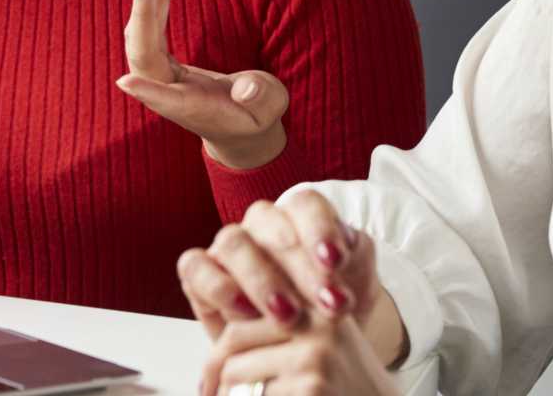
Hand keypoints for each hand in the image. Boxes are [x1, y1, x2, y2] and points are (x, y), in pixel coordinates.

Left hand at [115, 0, 290, 169]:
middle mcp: (167, 92)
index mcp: (192, 107)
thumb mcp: (269, 107)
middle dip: (143, 14)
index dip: (147, 91)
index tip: (124, 81)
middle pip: (144, 54)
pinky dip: (158, 0)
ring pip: (143, 36)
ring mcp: (160, 76)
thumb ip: (260, 97)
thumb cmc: (256, 115)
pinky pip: (152, 28)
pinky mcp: (161, 62)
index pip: (165, 98)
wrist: (238, 126)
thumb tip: (246, 88)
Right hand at [178, 193, 404, 388]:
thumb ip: (357, 259)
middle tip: (323, 303)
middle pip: (268, 222)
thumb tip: (348, 244)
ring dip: (261, 279)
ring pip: (232, 242)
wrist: (304, 349)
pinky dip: (218, 287)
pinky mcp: (199, 274)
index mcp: (299, 216)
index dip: (320, 228)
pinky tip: (245, 316)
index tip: (336, 262)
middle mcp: (261, 225)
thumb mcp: (355, 284)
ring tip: (289, 317)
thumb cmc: (330, 310)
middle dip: (297, 264)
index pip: (305, 204)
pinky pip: (195, 267)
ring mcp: (227, 248)